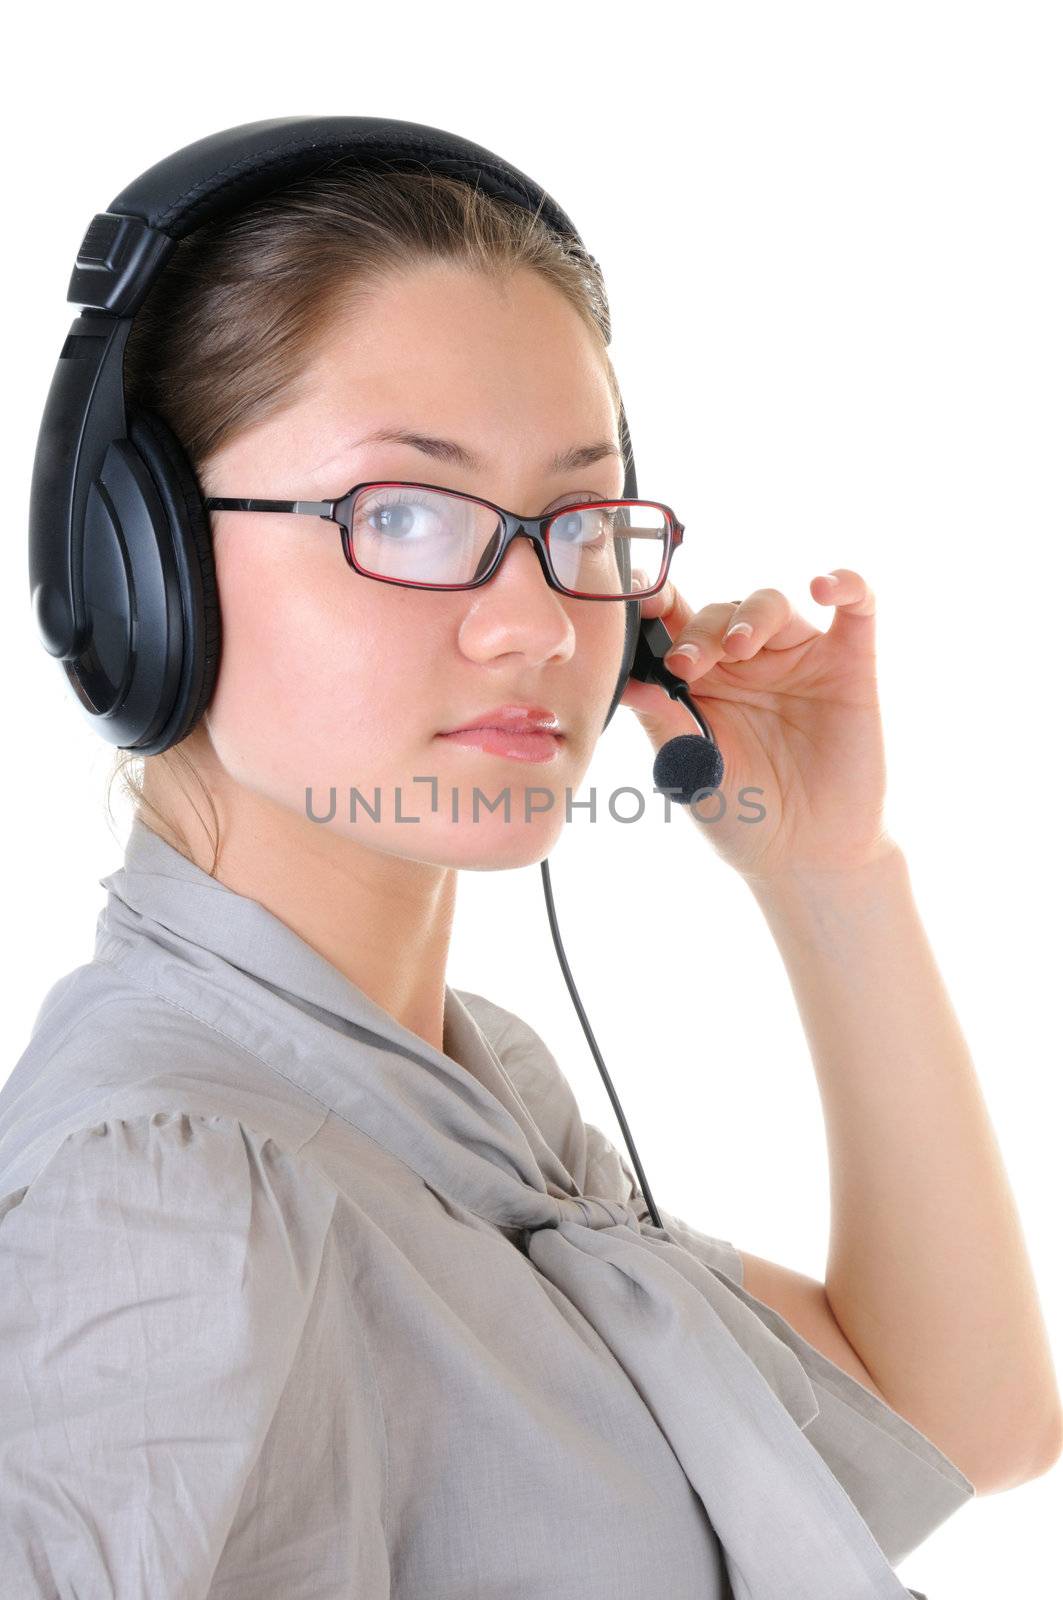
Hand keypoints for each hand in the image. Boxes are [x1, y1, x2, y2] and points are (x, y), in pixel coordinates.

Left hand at [618, 569, 898, 881]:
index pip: (675, 625)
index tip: (639, 600)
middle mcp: (747, 661)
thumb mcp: (691, 772)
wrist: (807, 857)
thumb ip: (663, 723)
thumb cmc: (743, 815)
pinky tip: (825, 587)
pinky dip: (847, 585)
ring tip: (737, 646)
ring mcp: (799, 659)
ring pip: (773, 604)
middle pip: (720, 613)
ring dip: (752, 614)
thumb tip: (627, 684)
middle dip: (699, 631)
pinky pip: (857, 608)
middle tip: (685, 665)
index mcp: (700, 680)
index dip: (657, 603)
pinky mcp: (850, 665)